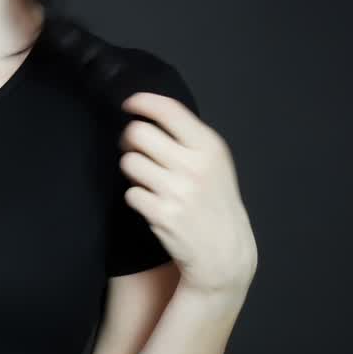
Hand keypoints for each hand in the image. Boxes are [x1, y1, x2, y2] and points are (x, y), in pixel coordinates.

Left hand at [118, 93, 257, 294]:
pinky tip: (151, 202)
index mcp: (209, 147)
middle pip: (139, 133)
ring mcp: (177, 191)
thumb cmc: (215, 202)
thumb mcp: (214, 163)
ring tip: (146, 178)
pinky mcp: (162, 215)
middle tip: (132, 147)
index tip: (129, 104)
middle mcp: (194, 166)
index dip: (142, 102)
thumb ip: (188, 138)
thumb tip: (149, 115)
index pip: (168, 110)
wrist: (223, 251)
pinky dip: (136, 197)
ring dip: (132, 169)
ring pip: (130, 162)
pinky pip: (131, 193)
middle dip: (129, 138)